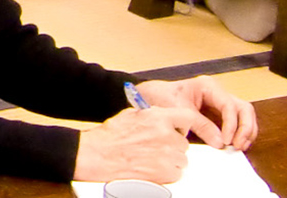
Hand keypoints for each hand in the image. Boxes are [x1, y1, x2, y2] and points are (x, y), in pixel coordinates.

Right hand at [73, 108, 194, 182]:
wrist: (98, 155)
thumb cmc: (110, 136)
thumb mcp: (131, 115)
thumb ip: (152, 115)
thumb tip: (164, 117)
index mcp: (158, 117)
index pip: (188, 117)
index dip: (184, 124)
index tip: (180, 129)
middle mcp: (166, 135)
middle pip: (183, 142)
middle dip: (173, 145)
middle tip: (156, 146)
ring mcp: (168, 155)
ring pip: (181, 158)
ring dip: (170, 159)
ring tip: (151, 157)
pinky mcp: (167, 172)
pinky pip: (176, 172)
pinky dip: (167, 172)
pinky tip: (151, 167)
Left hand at [136, 77, 256, 150]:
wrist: (150, 97)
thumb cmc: (162, 97)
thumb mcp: (179, 110)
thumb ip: (200, 125)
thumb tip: (220, 142)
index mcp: (208, 86)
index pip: (229, 105)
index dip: (232, 124)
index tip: (227, 140)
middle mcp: (218, 93)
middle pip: (243, 108)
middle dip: (245, 127)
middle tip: (239, 145)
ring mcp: (220, 103)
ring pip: (244, 115)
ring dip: (246, 132)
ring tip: (240, 147)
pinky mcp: (218, 114)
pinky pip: (236, 123)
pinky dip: (239, 134)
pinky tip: (236, 145)